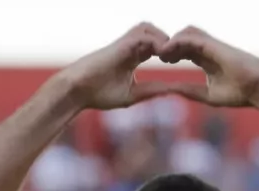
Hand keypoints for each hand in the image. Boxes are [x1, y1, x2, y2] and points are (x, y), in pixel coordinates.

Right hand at [58, 23, 173, 109]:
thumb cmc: (98, 94)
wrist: (77, 91)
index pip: (157, 47)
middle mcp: (130, 47)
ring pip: (149, 28)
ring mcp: (125, 44)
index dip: (170, 53)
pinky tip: (163, 56)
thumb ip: (152, 91)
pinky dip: (156, 42)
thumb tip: (172, 92)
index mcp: (133, 57)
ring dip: (163, 39)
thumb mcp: (133, 95)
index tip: (180, 65)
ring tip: (170, 56)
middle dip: (170, 42)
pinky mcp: (121, 45)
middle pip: (155, 33)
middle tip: (179, 58)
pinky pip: (144, 35)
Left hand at [157, 26, 258, 106]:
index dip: (170, 55)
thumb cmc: (240, 93)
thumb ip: (190, 91)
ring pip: (185, 34)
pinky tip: (166, 50)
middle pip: (182, 41)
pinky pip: (190, 37)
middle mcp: (208, 50)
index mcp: (206, 60)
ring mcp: (211, 45)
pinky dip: (177, 41)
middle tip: (154, 55)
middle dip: (167, 46)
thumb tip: (173, 91)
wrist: (258, 88)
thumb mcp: (208, 95)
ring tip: (159, 53)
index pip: (183, 52)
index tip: (159, 63)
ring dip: (171, 41)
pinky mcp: (213, 45)